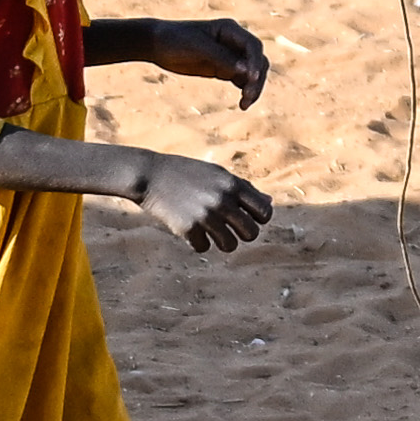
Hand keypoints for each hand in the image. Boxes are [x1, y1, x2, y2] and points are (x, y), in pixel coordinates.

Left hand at [105, 15, 272, 107]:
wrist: (157, 44)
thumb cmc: (175, 40)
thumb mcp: (198, 48)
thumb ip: (222, 58)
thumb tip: (246, 71)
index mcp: (230, 29)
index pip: (253, 46)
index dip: (255, 62)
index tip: (251, 79)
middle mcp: (234, 42)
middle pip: (258, 61)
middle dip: (257, 79)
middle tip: (248, 98)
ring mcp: (230, 55)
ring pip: (252, 72)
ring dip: (253, 87)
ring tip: (245, 104)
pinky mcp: (223, 68)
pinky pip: (241, 80)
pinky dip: (245, 91)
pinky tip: (242, 104)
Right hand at [129, 155, 273, 253]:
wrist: (150, 175)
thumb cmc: (187, 173)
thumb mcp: (217, 174)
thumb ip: (243, 189)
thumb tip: (269, 204)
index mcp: (232, 184)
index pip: (264, 212)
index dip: (259, 219)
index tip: (248, 218)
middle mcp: (222, 200)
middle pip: (251, 233)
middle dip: (243, 234)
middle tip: (230, 229)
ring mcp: (205, 215)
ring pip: (230, 245)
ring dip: (222, 242)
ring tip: (212, 233)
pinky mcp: (187, 228)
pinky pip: (204, 247)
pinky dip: (199, 242)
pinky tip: (191, 231)